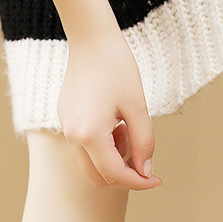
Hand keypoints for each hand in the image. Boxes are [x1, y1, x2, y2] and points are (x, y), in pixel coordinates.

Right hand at [48, 0, 161, 190]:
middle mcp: (72, 136)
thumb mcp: (138, 108)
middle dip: (124, 175)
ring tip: (126, 131)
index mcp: (90, 134)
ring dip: (113, 160)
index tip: (157, 180)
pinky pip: (84, 149)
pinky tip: (114, 124)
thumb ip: (144, 144)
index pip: (116, 175)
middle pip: (99, 178)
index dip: (139, 182)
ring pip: (90, 166)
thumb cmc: (117, 68)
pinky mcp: (65, 120)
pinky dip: (102, 148)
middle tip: (142, 156)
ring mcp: (65, 129)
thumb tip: (146, 172)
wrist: (91, 39)